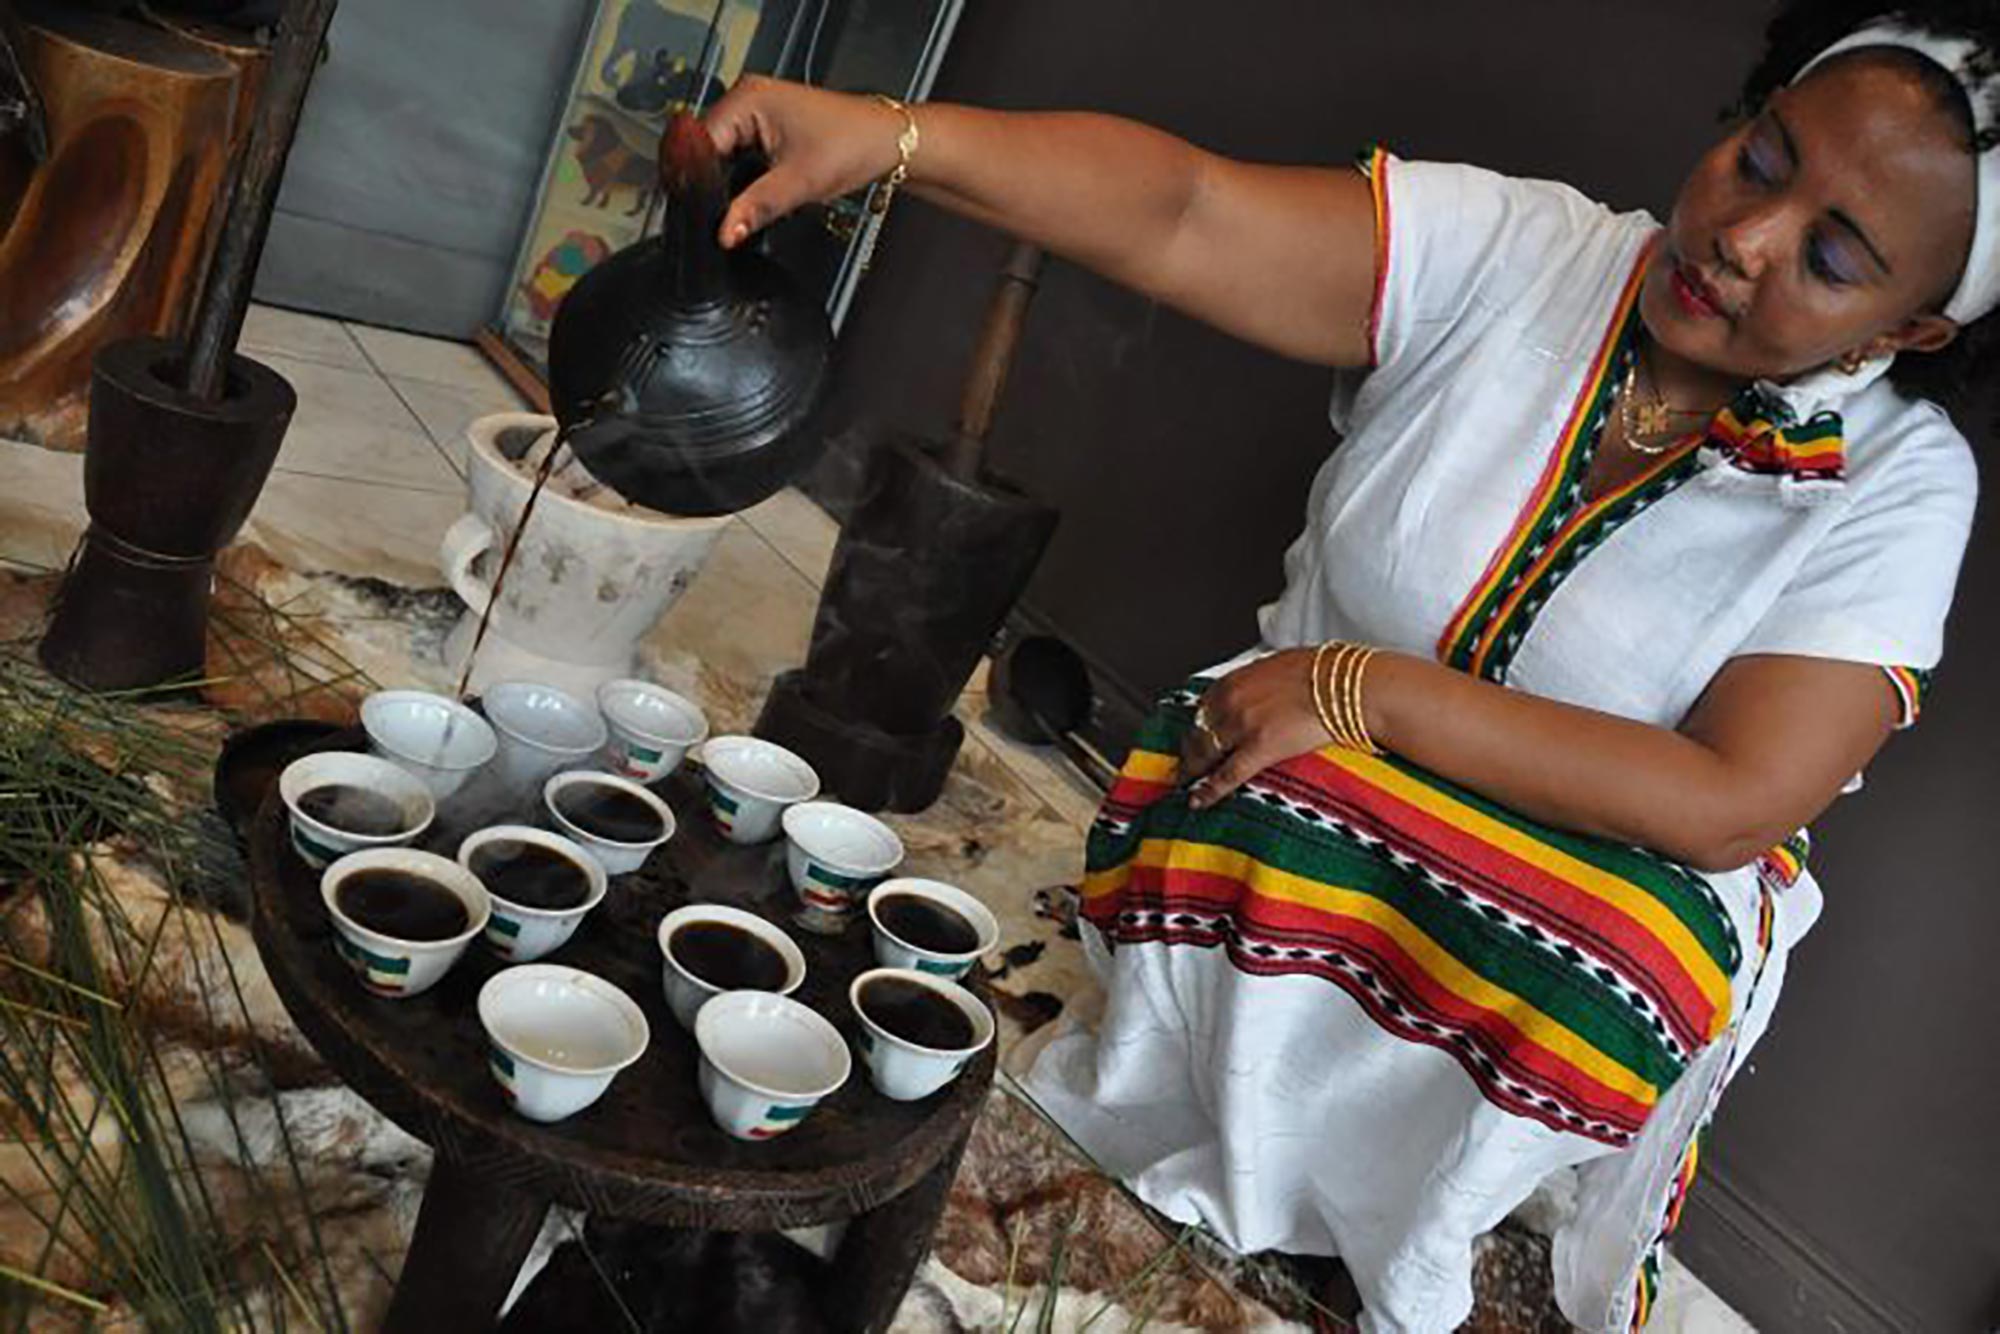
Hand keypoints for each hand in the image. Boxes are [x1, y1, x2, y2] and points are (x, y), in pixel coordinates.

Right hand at [703, 76, 908, 247]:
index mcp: (748, 97)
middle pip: (708, 148)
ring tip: (749, 199)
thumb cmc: (854, 144)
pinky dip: (745, 174)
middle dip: (716, 181)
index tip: (704, 210)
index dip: (700, 180)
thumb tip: (725, 231)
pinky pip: (741, 153)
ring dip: (732, 179)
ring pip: (724, 153)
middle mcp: (748, 97)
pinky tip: (756, 190)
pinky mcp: (767, 126)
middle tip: (726, 214)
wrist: (887, 141)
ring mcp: (757, 110)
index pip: (701, 142)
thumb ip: (757, 207)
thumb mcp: (800, 182)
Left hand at [1181, 649, 1335, 808]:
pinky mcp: (1260, 749)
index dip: (1196, 727)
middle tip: (1183, 765)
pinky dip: (1208, 790)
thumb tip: (1256, 692)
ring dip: (1192, 771)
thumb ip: (1257, 683)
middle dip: (1188, 751)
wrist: (1346, 685)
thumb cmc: (1321, 673)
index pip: (1202, 709)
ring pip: (1205, 754)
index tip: (1194, 737)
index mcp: (1234, 681)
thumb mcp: (1277, 666)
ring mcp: (1243, 726)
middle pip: (1197, 733)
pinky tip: (1198, 801)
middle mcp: (1231, 702)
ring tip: (1186, 784)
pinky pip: (1226, 775)